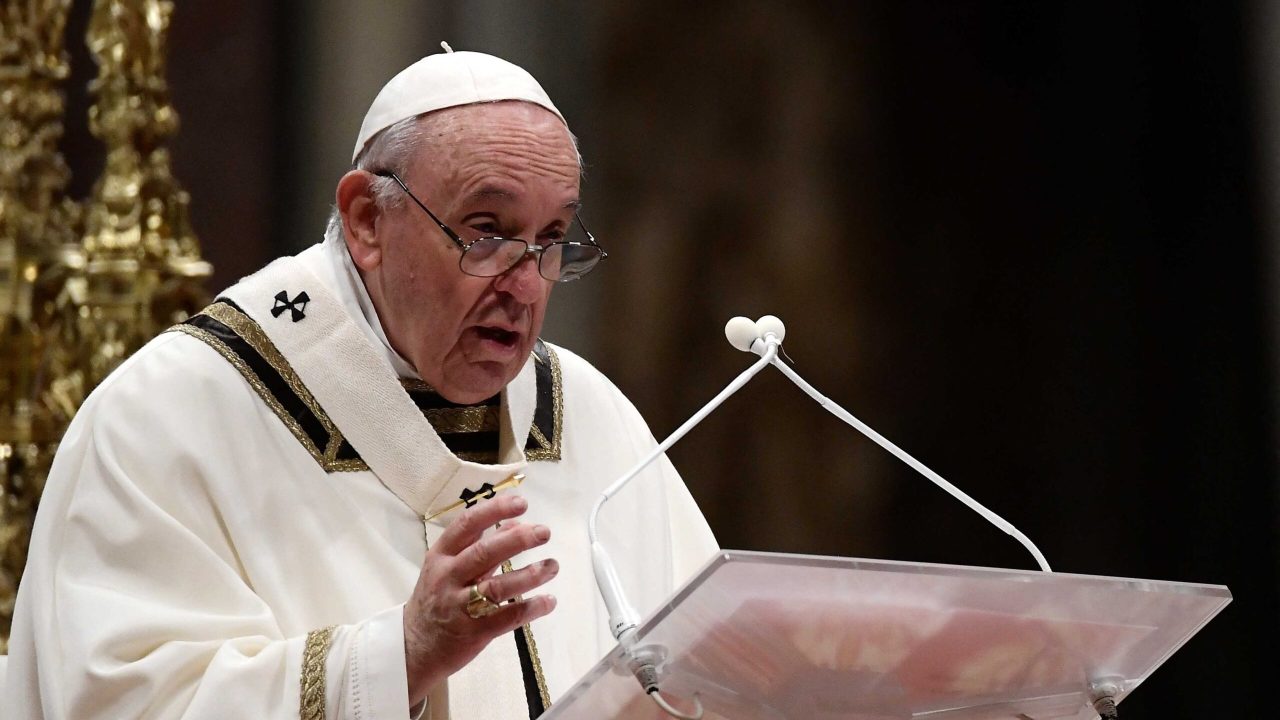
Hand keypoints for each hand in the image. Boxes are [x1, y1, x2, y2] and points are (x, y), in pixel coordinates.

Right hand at [403, 494, 558, 705]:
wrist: (415, 647)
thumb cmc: (436, 599)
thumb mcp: (450, 567)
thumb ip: (482, 545)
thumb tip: (516, 522)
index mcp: (441, 556)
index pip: (467, 525)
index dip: (494, 511)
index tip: (521, 503)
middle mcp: (447, 578)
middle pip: (483, 554)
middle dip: (517, 540)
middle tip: (544, 532)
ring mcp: (458, 606)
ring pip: (497, 587)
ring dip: (529, 575)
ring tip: (552, 566)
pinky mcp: (473, 633)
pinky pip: (506, 618)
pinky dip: (530, 608)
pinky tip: (549, 601)